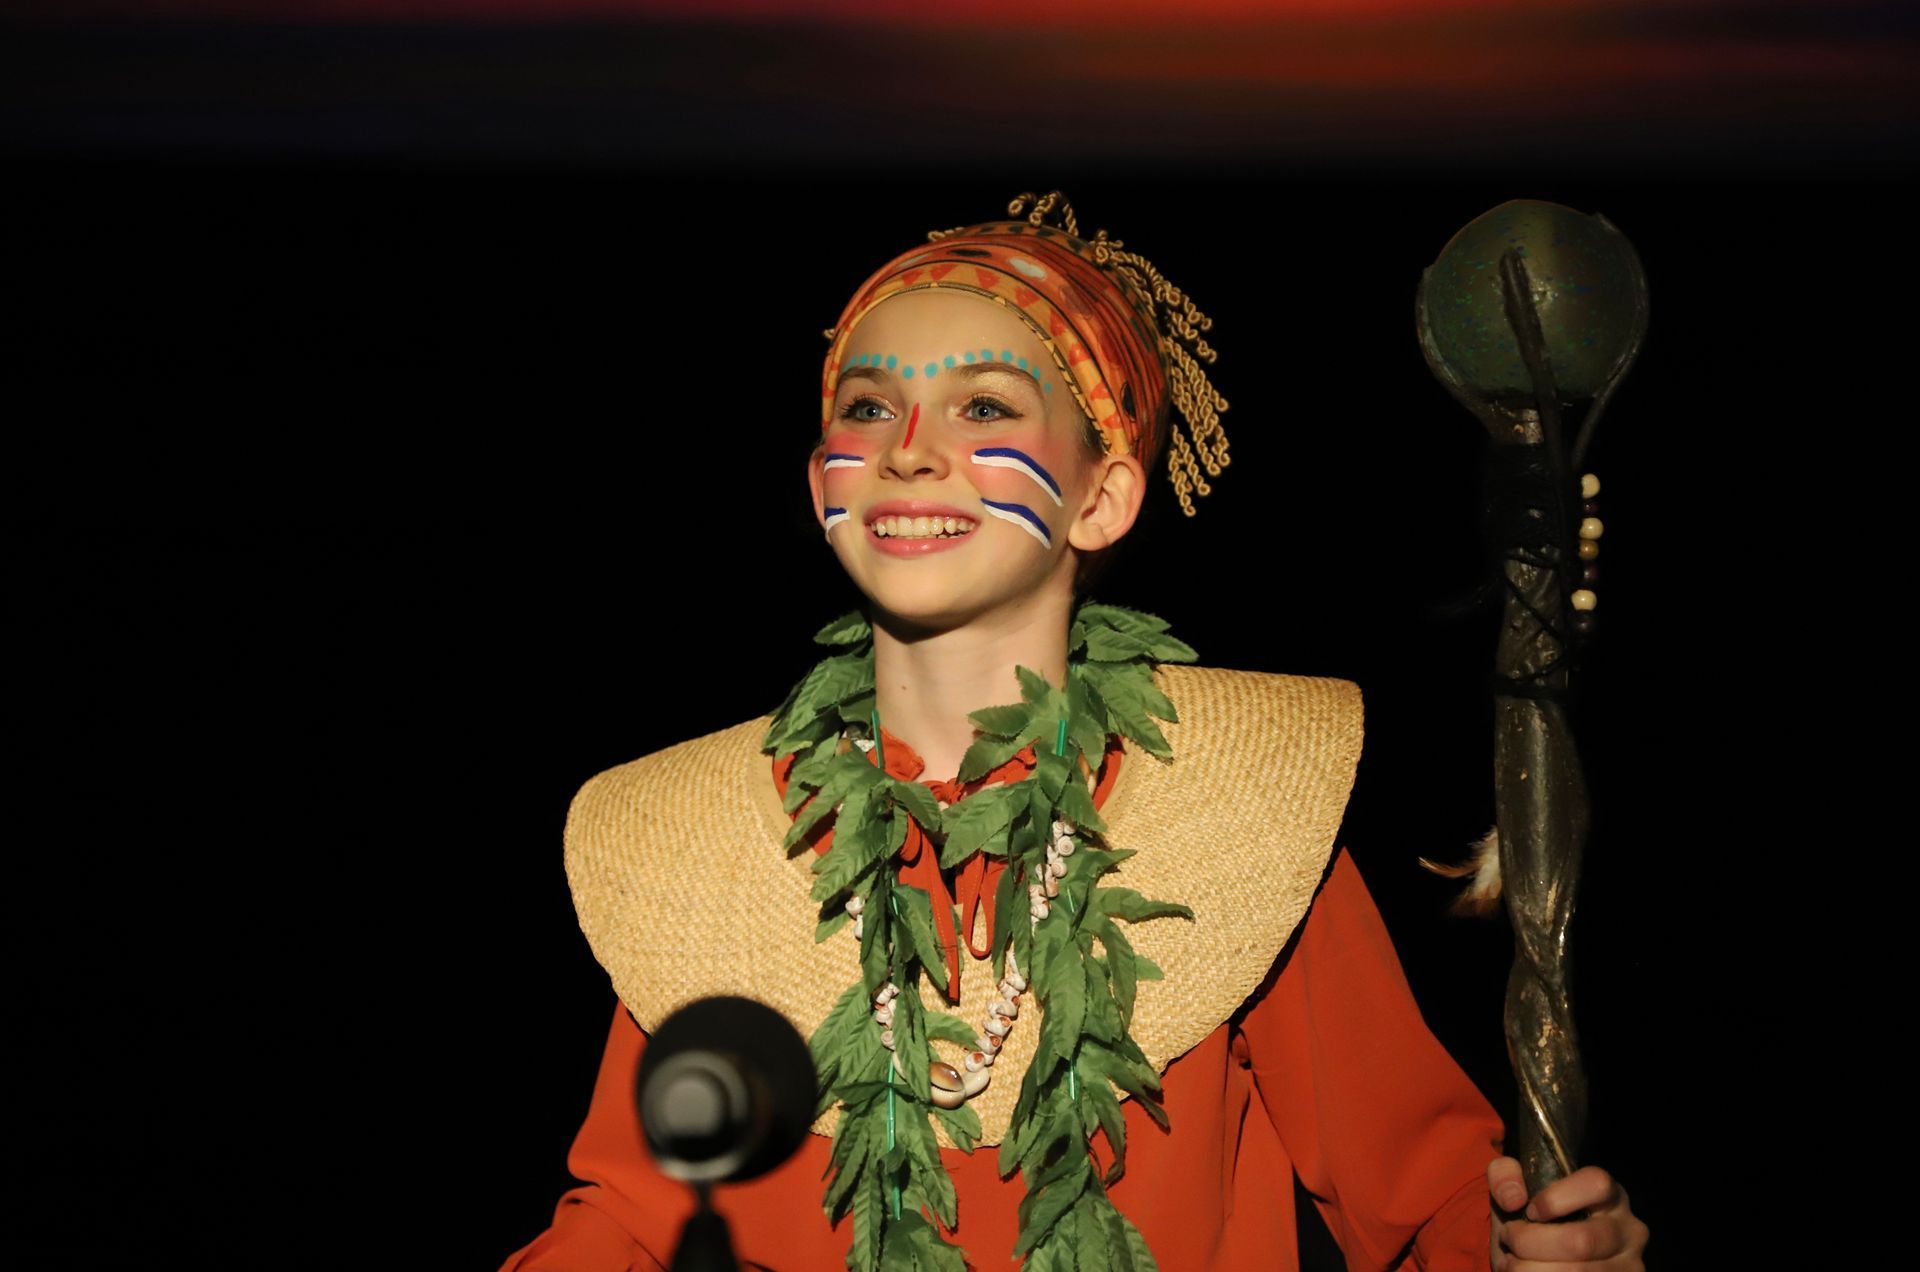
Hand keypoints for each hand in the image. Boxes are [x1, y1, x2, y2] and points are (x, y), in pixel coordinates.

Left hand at [1487, 1157, 1647, 1269]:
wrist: (1544, 1258)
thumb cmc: (1534, 1221)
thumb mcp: (1517, 1191)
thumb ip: (1505, 1175)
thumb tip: (1514, 1198)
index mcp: (1610, 1196)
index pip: (1597, 1184)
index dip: (1554, 1198)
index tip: (1529, 1210)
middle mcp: (1629, 1232)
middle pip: (1581, 1241)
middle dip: (1529, 1244)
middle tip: (1509, 1241)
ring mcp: (1628, 1267)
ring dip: (1528, 1270)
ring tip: (1511, 1264)